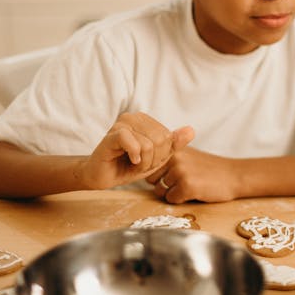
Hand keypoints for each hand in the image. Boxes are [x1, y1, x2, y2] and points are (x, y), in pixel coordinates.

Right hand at [79, 113, 193, 189]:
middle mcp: (134, 117)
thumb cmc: (127, 166)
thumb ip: (173, 144)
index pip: (168, 136)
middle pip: (161, 140)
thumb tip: (191, 130)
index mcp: (145, 120)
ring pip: (149, 144)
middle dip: (153, 159)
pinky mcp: (112, 134)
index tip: (147, 160)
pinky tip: (128, 160)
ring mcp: (122, 124)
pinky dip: (135, 157)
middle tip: (139, 163)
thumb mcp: (156, 157)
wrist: (103, 176)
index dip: (161, 155)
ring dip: (143, 162)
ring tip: (131, 163)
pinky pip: (134, 144)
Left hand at [147, 147, 240, 202]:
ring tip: (189, 186)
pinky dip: (180, 200)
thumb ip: (169, 156)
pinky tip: (194, 193)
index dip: (156, 173)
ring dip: (172, 193)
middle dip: (162, 184)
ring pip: (161, 191)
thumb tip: (144, 166)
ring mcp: (180, 172)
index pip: (149, 164)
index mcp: (173, 148)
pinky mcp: (187, 186)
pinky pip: (171, 200)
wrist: (234, 175)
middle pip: (151, 179)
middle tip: (181, 182)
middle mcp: (174, 158)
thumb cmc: (210, 168)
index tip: (168, 175)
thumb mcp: (188, 154)